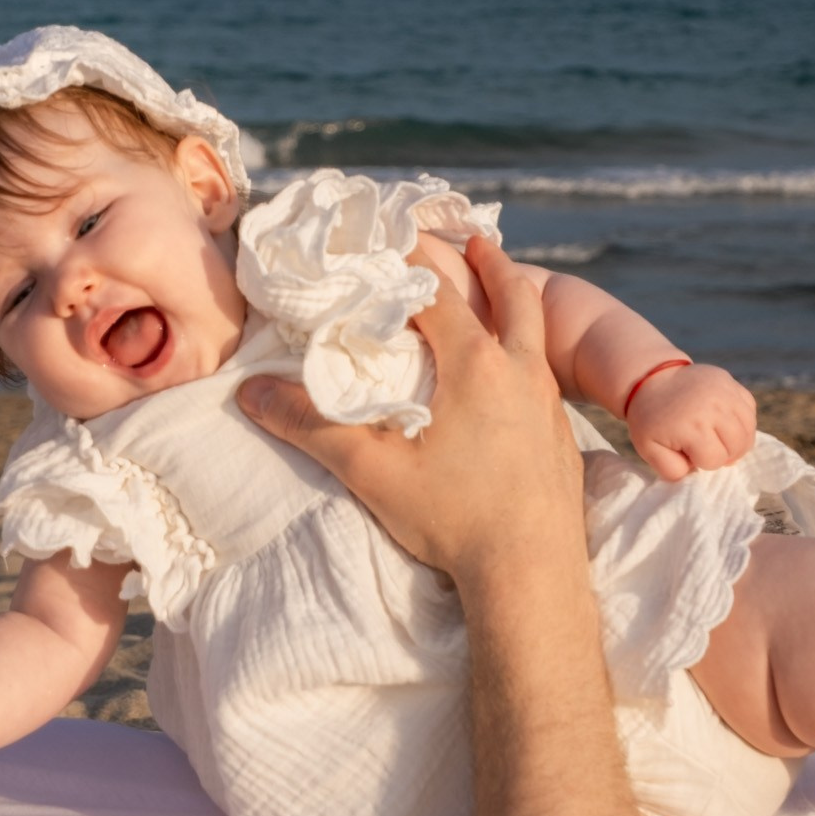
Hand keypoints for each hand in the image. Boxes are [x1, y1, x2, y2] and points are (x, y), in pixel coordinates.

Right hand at [237, 236, 585, 583]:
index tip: (393, 243)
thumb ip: (310, 426)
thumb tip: (251, 393)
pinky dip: (528, 357)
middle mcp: (520, 374)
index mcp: (476, 366)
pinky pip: (546, 379)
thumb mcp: (370, 470)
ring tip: (503, 296)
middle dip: (490, 265)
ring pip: (536, 336)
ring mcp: (549, 407)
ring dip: (518, 306)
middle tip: (475, 241)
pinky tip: (511, 382)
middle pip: (513, 298)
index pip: (440, 296)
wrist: (532, 575)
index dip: (413, 266)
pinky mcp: (563, 441)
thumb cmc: (454, 517)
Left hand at [622, 363, 754, 479]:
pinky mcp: (732, 384)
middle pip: (737, 447)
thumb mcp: (649, 449)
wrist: (651, 380)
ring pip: (748, 432)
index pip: (715, 460)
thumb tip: (696, 472)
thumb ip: (671, 469)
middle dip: (721, 454)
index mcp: (693, 426)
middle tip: (704, 446)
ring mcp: (726, 393)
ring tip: (717, 438)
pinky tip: (722, 423)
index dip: (701, 461)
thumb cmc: (651, 419)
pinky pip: (750, 413)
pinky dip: (740, 423)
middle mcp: (715, 408)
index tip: (687, 451)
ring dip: (735, 441)